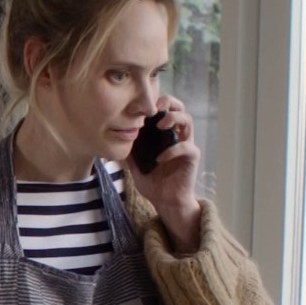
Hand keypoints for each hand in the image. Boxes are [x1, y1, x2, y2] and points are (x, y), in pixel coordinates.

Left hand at [126, 95, 202, 251]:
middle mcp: (177, 136)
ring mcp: (186, 145)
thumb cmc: (153, 182)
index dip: (155, 102)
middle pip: (180, 108)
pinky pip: (186, 147)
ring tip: (160, 125)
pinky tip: (159, 158)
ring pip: (188, 121)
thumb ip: (129, 150)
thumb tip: (113, 138)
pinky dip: (173, 150)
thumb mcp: (135, 164)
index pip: (165, 109)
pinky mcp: (192, 158)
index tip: (140, 104)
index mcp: (164, 134)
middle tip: (155, 106)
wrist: (166, 202)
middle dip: (168, 102)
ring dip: (174, 118)